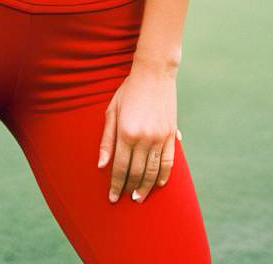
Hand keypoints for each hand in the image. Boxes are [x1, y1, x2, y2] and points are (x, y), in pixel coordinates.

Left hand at [97, 63, 182, 203]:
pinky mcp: (171, 134)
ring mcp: (159, 137)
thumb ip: (107, 139)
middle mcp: (143, 138)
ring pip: (154, 172)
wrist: (154, 73)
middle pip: (136, 173)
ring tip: (140, 197)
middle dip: (130, 189)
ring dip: (147, 187)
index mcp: (125, 132)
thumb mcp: (112, 110)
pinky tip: (160, 184)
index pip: (119, 168)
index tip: (113, 198)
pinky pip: (169, 162)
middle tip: (126, 199)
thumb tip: (101, 165)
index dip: (115, 185)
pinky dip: (165, 176)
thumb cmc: (128, 90)